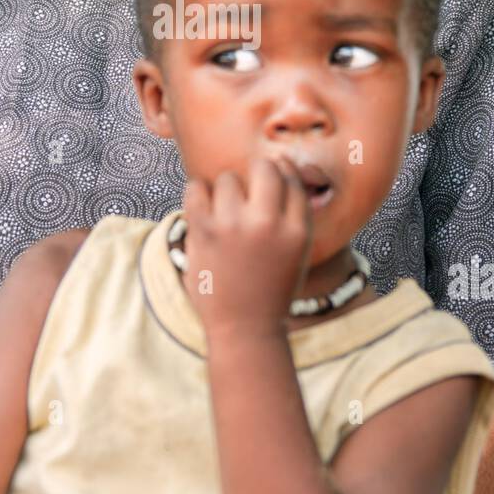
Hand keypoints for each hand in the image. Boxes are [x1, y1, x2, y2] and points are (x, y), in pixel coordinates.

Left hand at [181, 157, 313, 338]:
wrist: (245, 328)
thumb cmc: (270, 287)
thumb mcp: (297, 251)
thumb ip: (292, 213)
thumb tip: (279, 165)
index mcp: (297, 230)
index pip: (292, 178)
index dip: (281, 171)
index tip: (271, 175)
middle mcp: (269, 223)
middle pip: (264, 167)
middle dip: (255, 173)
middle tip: (247, 190)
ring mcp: (235, 226)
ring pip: (227, 178)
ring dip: (224, 190)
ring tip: (224, 211)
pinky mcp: (204, 232)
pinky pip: (196, 189)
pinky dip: (197, 194)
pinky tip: (203, 209)